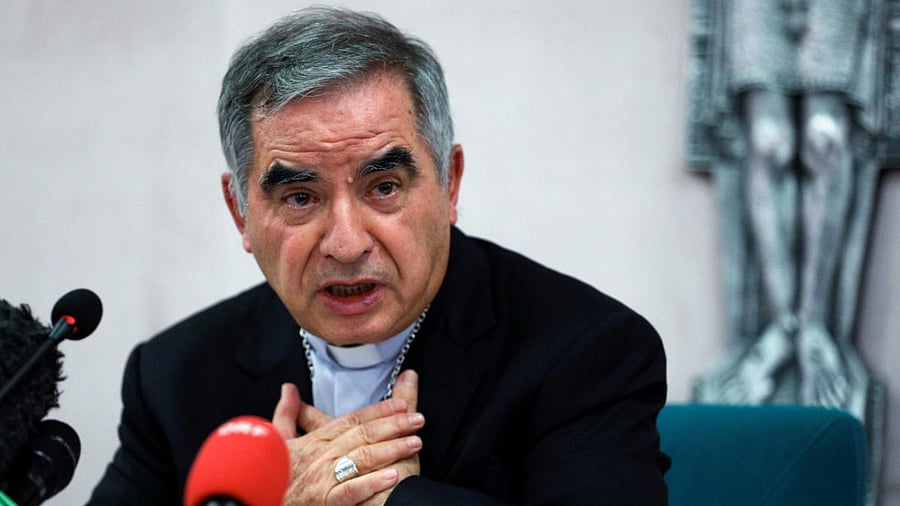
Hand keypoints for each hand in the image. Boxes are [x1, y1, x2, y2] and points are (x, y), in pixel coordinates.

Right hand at [271, 372, 423, 505]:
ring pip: (362, 458)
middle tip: (418, 420)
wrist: (258, 497)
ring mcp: (324, 478)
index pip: (352, 419)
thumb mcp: (277, 441)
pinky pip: (351, 491)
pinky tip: (393, 476)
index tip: (402, 404)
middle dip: (394, 425)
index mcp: (315, 440)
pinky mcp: (324, 501)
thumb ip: (286, 414)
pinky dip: (372, 482)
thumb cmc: (274, 474)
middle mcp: (322, 455)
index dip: (378, 410)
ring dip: (392, 449)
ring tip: (415, 442)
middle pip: (363, 434)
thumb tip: (289, 388)